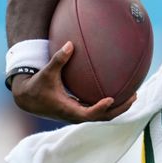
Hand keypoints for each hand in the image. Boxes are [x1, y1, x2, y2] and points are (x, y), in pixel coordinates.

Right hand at [10, 41, 135, 122]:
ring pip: (102, 116)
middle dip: (119, 109)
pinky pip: (98, 110)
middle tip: (134, 96)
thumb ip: (59, 59)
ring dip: (118, 108)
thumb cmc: (37, 85)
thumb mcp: (47, 72)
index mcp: (68, 109)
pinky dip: (110, 105)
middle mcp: (75, 114)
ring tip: (133, 95)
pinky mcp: (78, 109)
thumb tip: (70, 44)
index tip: (111, 99)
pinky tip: (120, 92)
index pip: (88, 114)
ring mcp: (78, 113)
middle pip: (102, 118)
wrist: (27, 98)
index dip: (100, 108)